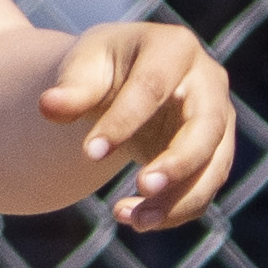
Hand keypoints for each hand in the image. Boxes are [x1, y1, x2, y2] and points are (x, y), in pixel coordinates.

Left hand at [37, 18, 242, 229]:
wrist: (123, 83)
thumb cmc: (103, 68)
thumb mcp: (84, 66)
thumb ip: (71, 88)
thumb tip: (49, 106)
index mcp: (174, 48)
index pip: (152, 87)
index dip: (124, 121)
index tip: (89, 153)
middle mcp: (209, 83)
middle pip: (206, 127)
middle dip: (178, 163)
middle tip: (143, 187)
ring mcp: (218, 121)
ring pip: (213, 167)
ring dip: (178, 200)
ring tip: (131, 219)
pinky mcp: (215, 155)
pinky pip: (204, 190)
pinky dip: (175, 211)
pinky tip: (136, 219)